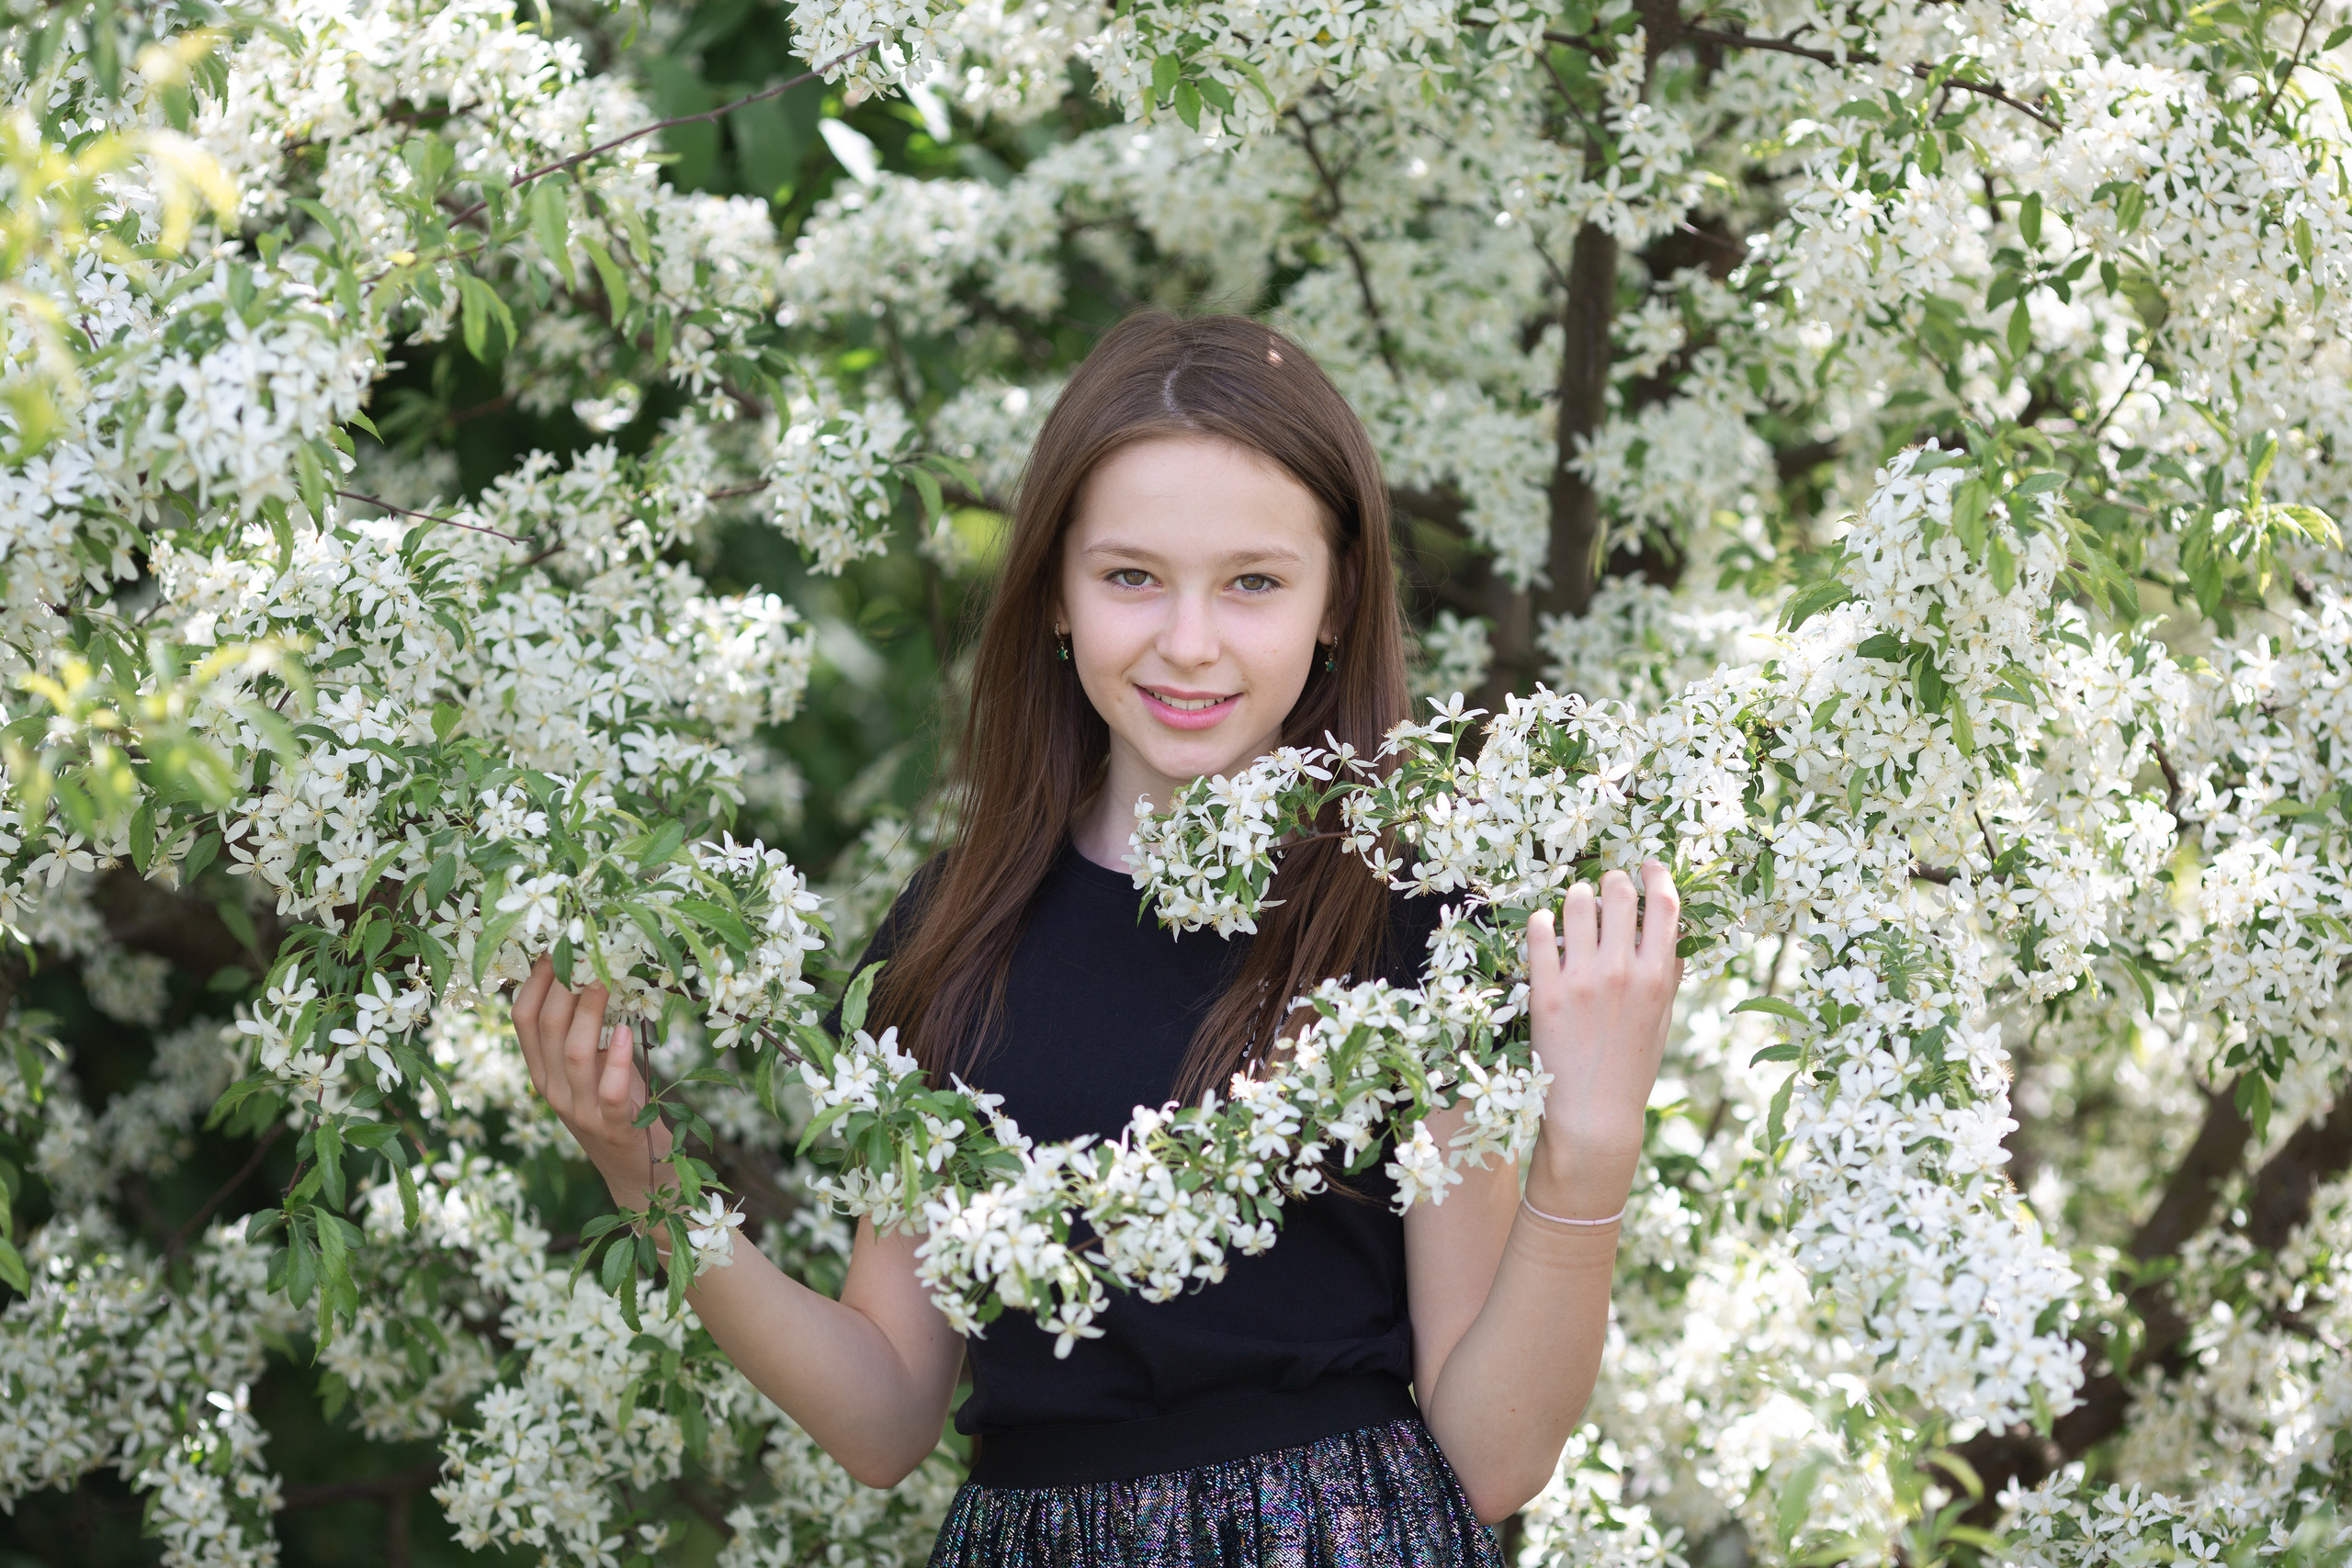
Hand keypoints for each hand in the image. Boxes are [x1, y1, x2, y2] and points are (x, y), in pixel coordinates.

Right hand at [511, 956, 674, 1207]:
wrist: (635, 1169)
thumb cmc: (617, 1104)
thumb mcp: (592, 1066)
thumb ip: (585, 1030)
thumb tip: (595, 968)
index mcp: (542, 1070)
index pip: (523, 1019)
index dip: (536, 980)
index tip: (556, 944)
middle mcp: (552, 1088)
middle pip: (547, 1028)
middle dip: (565, 984)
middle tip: (587, 948)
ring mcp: (580, 1109)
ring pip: (575, 1053)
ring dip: (590, 1011)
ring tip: (605, 979)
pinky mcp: (613, 1125)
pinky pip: (610, 1090)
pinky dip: (619, 1060)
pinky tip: (628, 1034)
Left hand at [1522, 861, 1680, 1218]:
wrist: (1594, 1114)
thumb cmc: (1631, 1067)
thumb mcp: (1661, 1020)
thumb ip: (1667, 975)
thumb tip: (1672, 935)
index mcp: (1657, 977)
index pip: (1663, 904)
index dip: (1655, 874)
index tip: (1646, 864)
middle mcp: (1621, 972)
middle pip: (1618, 894)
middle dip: (1613, 882)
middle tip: (1607, 887)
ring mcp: (1581, 981)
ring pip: (1576, 903)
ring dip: (1576, 897)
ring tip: (1575, 906)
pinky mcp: (1544, 992)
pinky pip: (1539, 933)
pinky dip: (1543, 921)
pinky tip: (1547, 926)